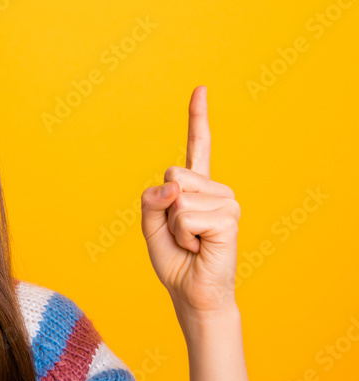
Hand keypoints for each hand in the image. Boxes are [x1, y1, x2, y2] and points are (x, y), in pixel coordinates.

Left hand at [140, 85, 240, 315]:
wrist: (192, 292)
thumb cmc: (174, 258)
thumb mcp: (150, 224)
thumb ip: (151, 199)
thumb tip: (173, 186)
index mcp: (195, 185)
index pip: (198, 144)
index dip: (198, 116)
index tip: (201, 87)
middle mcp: (214, 188)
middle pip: (172, 174)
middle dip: (164, 206)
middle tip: (181, 232)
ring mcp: (225, 201)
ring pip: (178, 198)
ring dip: (175, 226)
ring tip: (192, 241)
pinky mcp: (229, 218)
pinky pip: (186, 216)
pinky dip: (184, 236)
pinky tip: (200, 247)